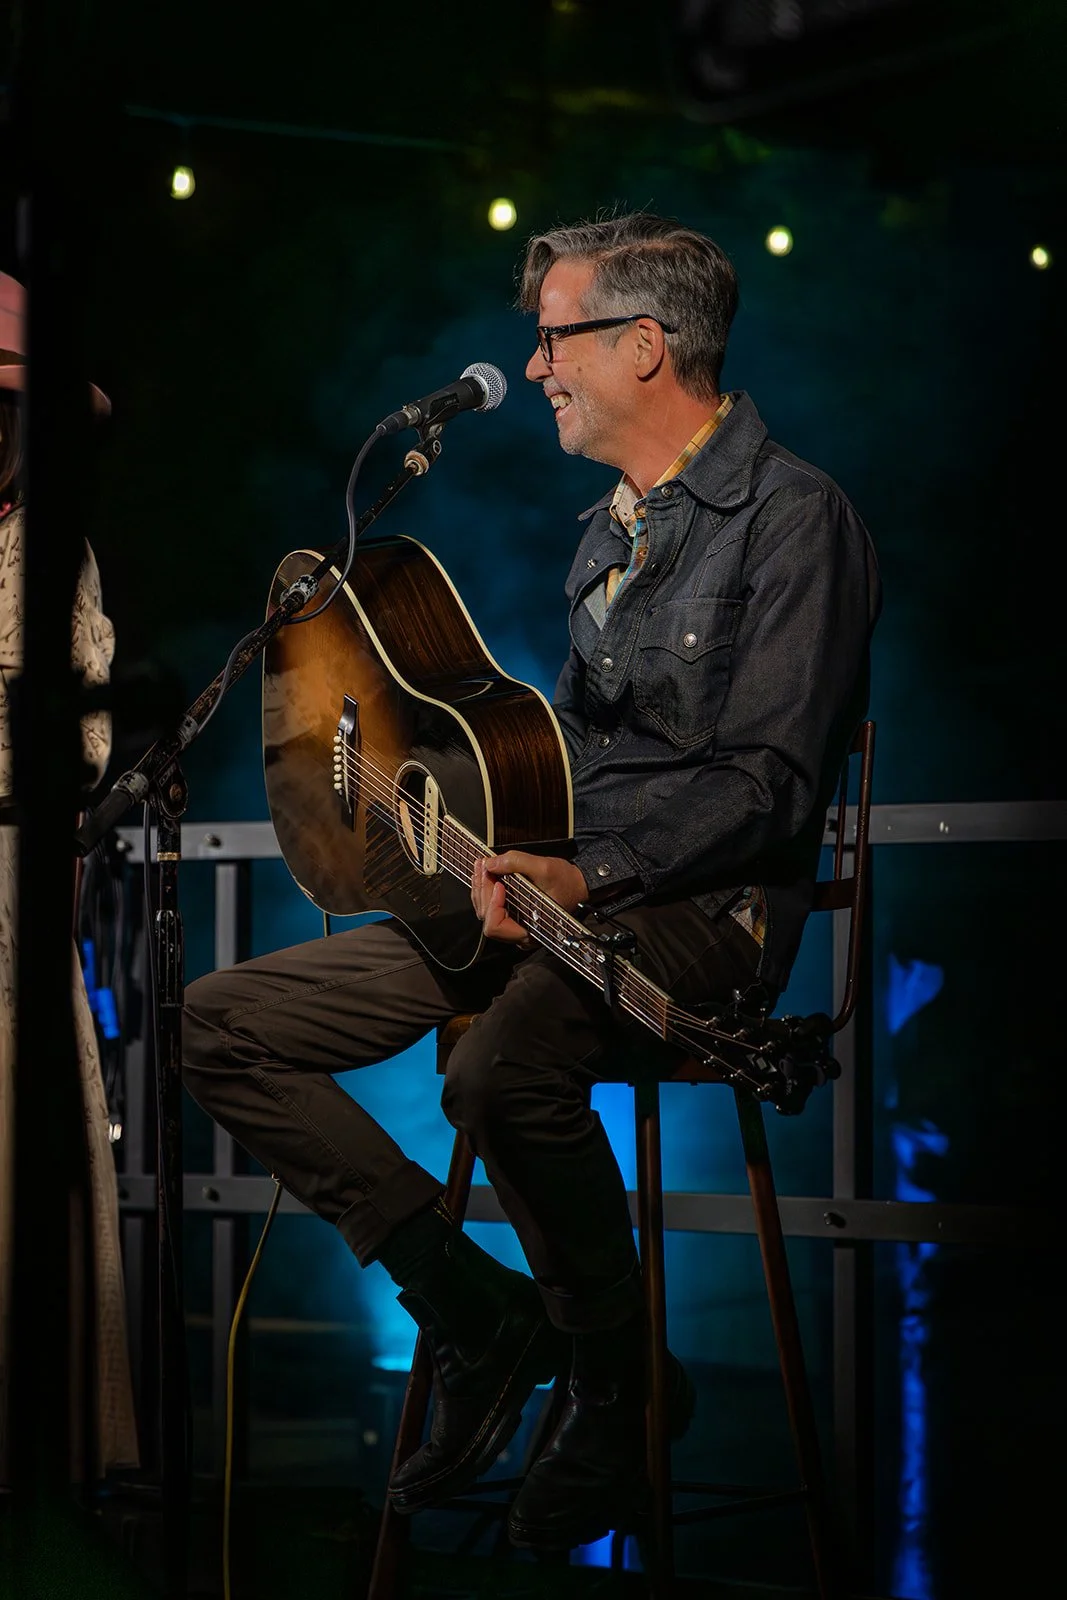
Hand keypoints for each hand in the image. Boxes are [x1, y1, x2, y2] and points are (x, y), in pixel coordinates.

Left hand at [471, 852, 588, 946]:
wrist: (577, 885)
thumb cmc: (566, 882)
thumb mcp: (544, 868)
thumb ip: (515, 862)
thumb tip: (490, 864)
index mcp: (530, 930)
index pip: (496, 926)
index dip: (492, 904)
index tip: (498, 884)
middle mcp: (519, 933)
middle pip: (487, 917)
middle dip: (483, 890)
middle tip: (483, 866)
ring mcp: (514, 926)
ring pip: (486, 913)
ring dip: (481, 889)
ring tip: (482, 866)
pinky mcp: (512, 916)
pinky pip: (492, 908)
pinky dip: (486, 891)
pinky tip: (486, 874)